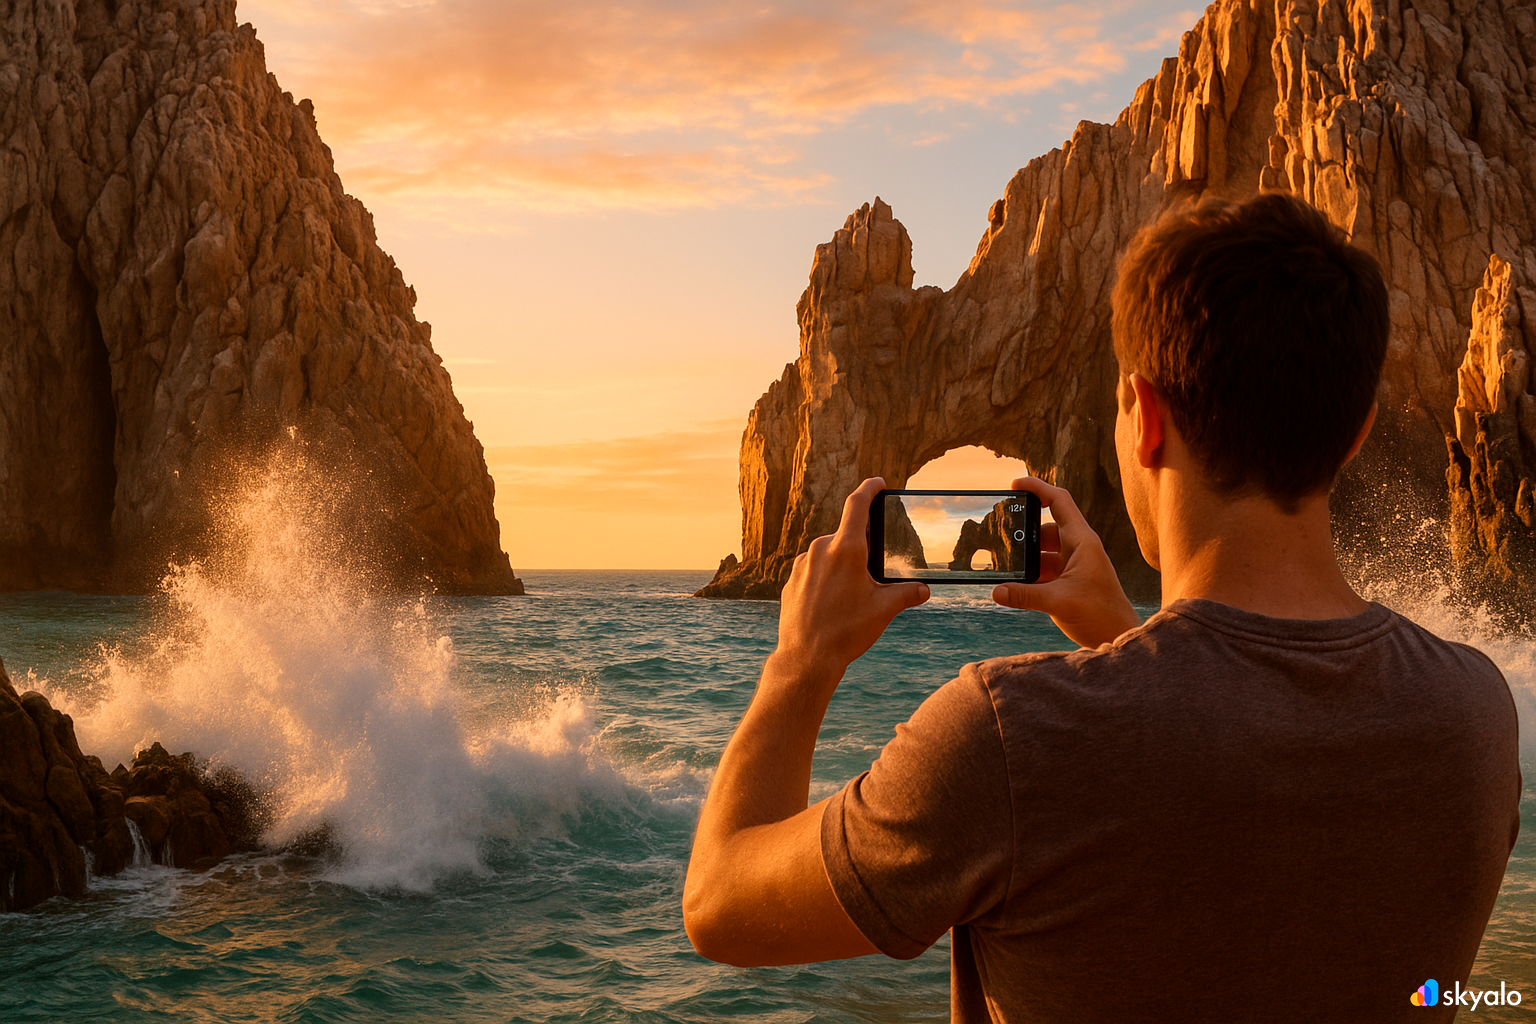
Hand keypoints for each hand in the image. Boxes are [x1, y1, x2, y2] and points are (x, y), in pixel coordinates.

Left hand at [773, 477, 929, 691]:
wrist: (806, 658)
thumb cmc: (846, 631)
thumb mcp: (884, 610)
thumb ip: (906, 594)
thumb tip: (923, 589)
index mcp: (846, 549)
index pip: (857, 505)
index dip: (869, 489)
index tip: (877, 483)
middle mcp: (820, 549)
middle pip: (846, 536)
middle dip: (861, 547)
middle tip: (874, 570)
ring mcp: (802, 565)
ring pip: (828, 555)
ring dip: (842, 565)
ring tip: (853, 595)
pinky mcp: (791, 581)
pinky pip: (813, 571)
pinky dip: (826, 579)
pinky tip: (833, 604)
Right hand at [992, 476, 1140, 647]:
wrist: (1118, 637)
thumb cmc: (1100, 615)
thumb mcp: (1058, 602)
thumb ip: (1025, 595)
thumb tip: (996, 591)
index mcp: (1082, 542)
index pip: (1058, 501)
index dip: (1037, 488)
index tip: (1014, 484)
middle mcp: (1077, 548)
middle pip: (1044, 528)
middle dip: (1022, 532)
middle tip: (999, 536)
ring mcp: (1072, 565)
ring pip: (1041, 551)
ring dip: (1024, 558)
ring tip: (1002, 565)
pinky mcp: (1067, 582)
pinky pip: (1043, 570)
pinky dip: (1028, 574)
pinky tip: (1012, 584)